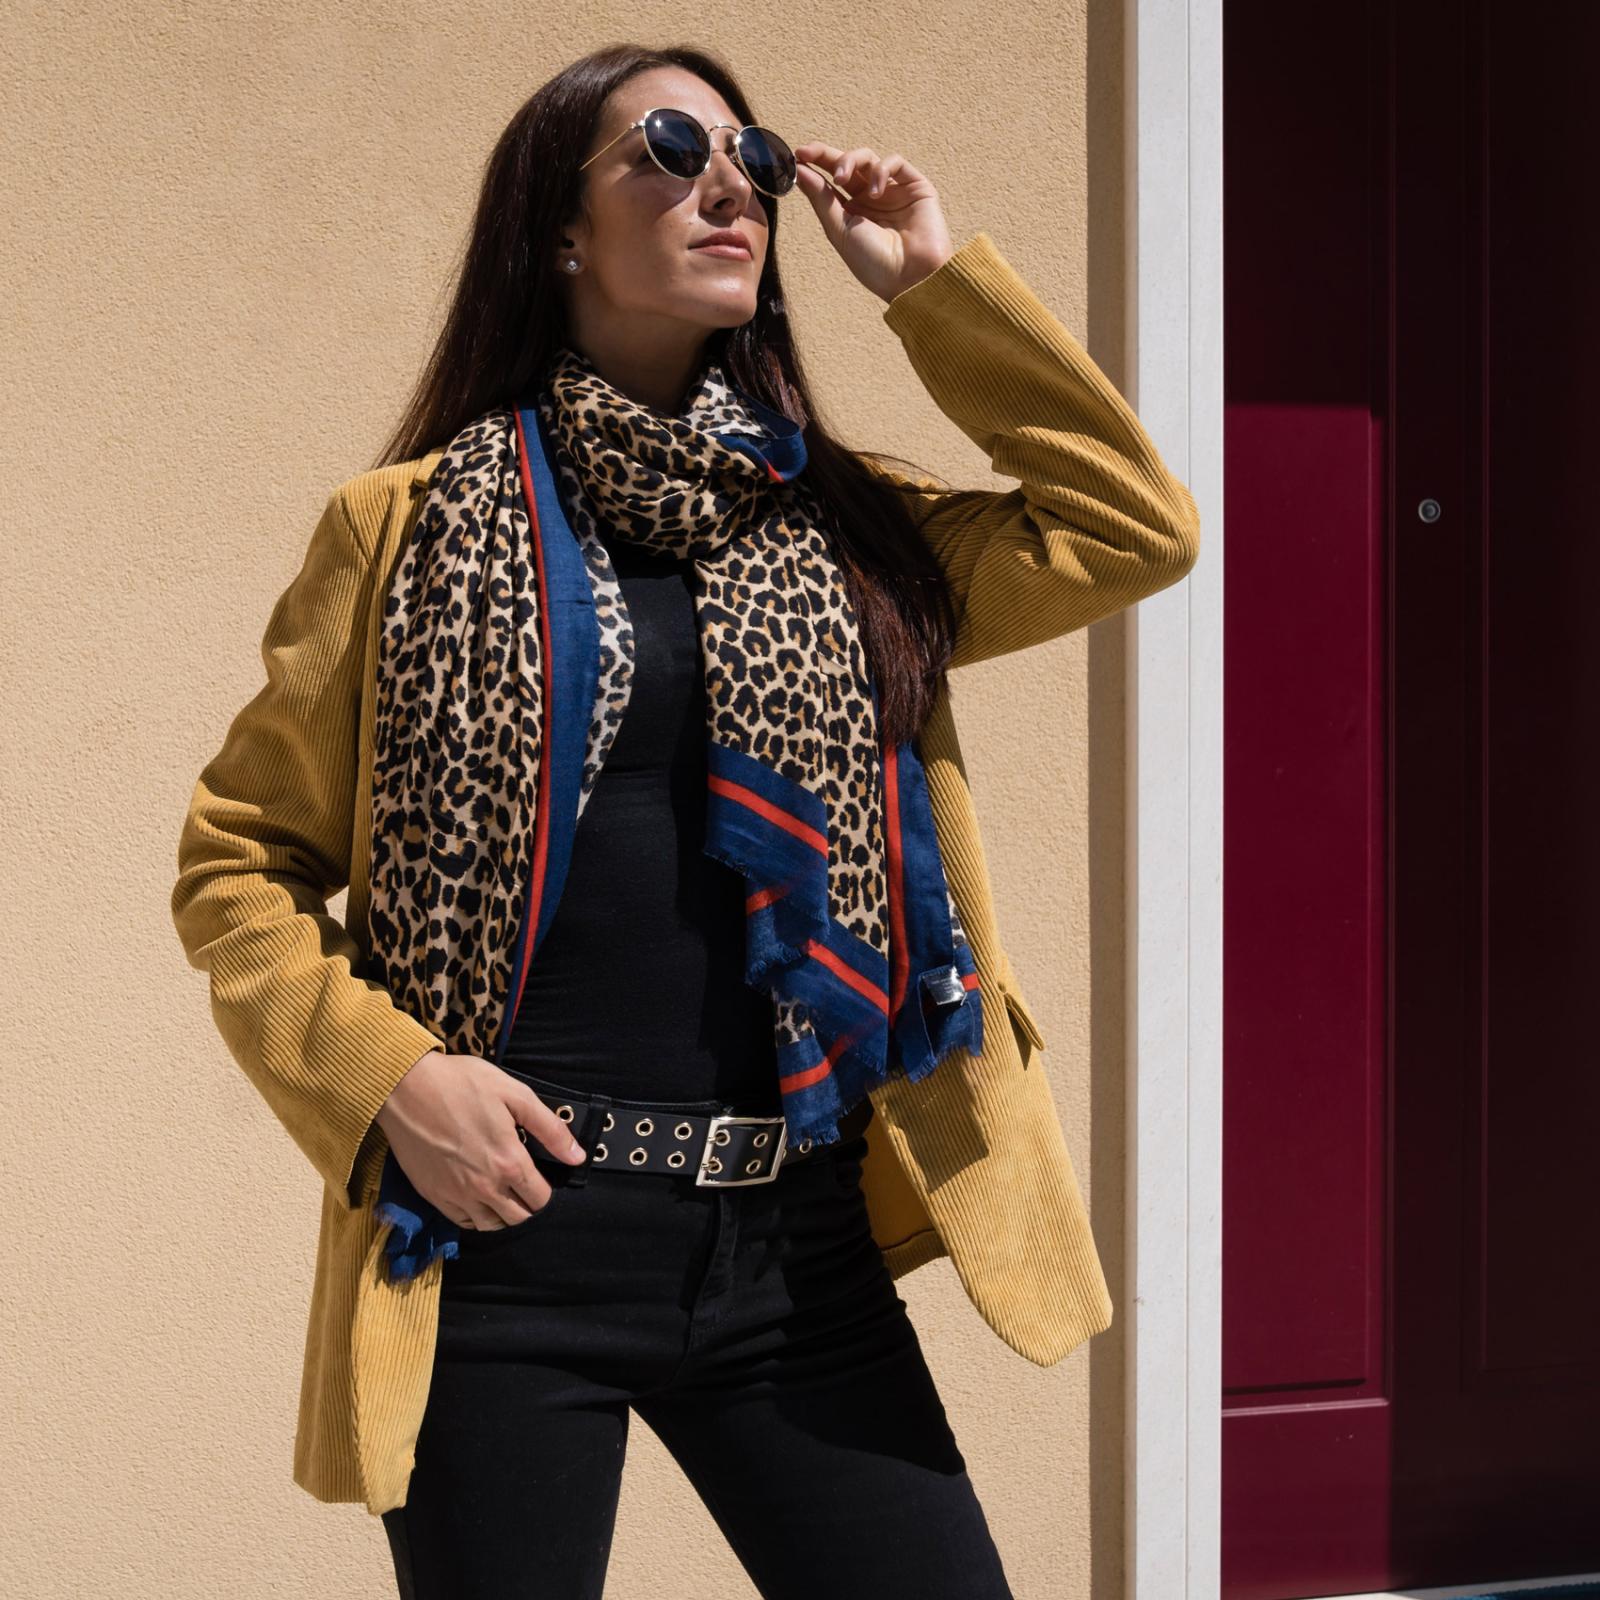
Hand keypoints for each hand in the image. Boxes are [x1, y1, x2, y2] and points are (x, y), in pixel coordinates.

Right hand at [375, 1049, 587, 1229]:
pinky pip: (461, 1222)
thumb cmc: (462, 1084)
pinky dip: (474, 1216)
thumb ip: (550, 1128)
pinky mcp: (433, 1196)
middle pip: (518, 1217)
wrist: (407, 1088)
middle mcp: (485, 1188)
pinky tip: (476, 1197)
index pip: (540, 1199)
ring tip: (502, 1193)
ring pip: (490, 1226)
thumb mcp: (515, 1094)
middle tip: (523, 1185)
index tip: (541, 1176)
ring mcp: (457, 1195)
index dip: (546, 1189)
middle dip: (527, 1205)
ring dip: (502, 1214)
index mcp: (509, 1163)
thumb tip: (577, 1156)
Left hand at [791, 142, 954, 304]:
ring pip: (868, 158)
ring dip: (851, 160)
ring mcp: (893, 191)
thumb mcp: (839, 230)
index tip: (798, 155)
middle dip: (826, 155)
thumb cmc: (874, 263)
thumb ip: (821, 198)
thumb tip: (799, 170)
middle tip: (810, 154)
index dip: (815, 162)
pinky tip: (876, 191)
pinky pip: (895, 163)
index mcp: (851, 211)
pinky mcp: (915, 186)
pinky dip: (881, 169)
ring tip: (842, 179)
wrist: (910, 278)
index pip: (831, 179)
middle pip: (847, 163)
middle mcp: (871, 198)